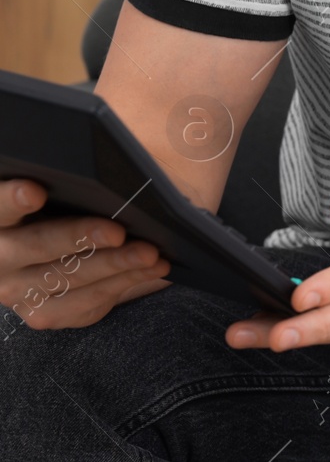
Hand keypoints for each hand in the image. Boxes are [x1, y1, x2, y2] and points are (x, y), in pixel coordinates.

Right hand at [0, 179, 171, 330]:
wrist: (50, 260)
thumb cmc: (61, 212)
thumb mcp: (57, 197)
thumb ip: (65, 187)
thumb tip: (111, 174)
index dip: (13, 199)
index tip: (35, 191)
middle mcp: (1, 259)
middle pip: (38, 246)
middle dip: (80, 237)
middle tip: (118, 232)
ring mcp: (19, 291)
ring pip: (68, 278)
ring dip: (115, 264)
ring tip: (150, 252)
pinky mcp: (44, 314)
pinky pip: (88, 301)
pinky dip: (126, 281)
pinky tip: (154, 268)